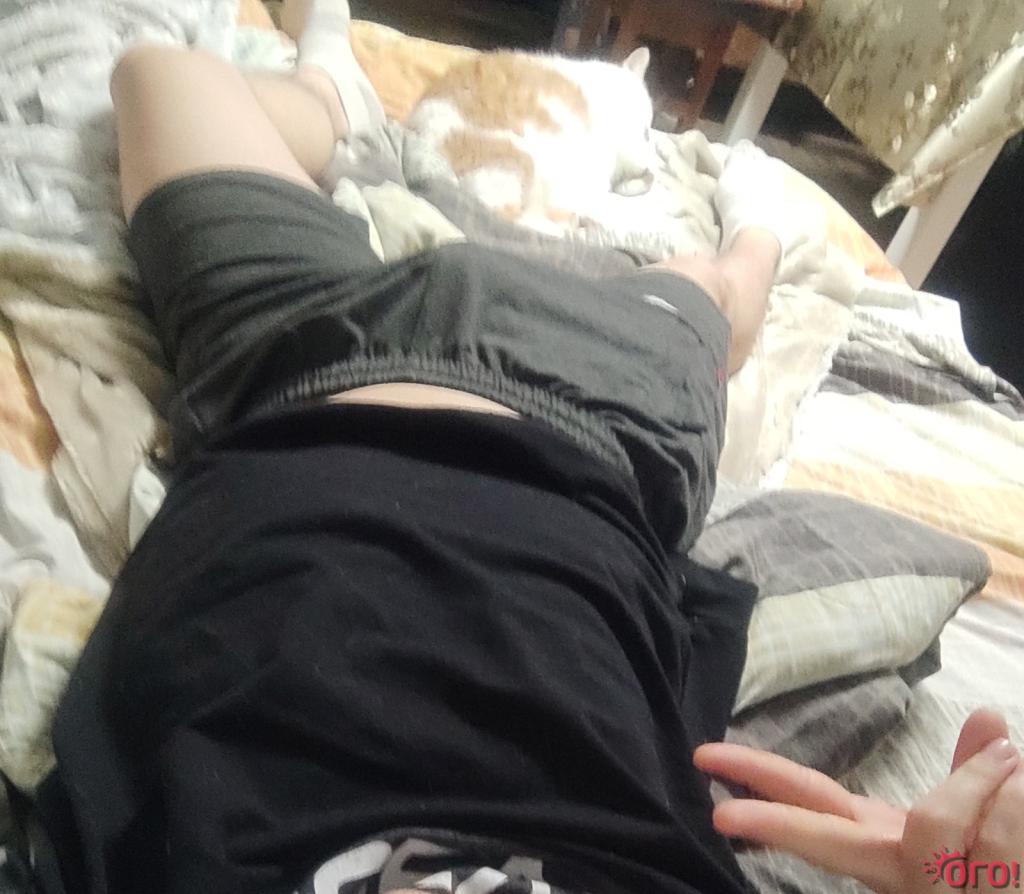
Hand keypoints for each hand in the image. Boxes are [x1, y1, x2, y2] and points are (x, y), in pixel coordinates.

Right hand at [694, 709, 1022, 893]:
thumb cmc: (989, 864)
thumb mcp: (977, 818)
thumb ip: (978, 774)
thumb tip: (988, 716)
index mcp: (880, 839)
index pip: (808, 802)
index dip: (757, 776)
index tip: (705, 761)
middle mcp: (890, 864)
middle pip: (826, 836)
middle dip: (775, 821)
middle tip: (719, 817)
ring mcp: (925, 886)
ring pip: (933, 820)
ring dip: (976, 782)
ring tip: (1013, 759)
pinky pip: (990, 837)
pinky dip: (1006, 798)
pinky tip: (1019, 779)